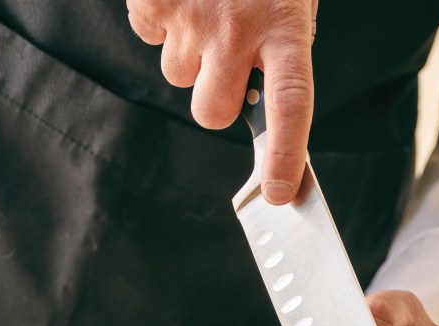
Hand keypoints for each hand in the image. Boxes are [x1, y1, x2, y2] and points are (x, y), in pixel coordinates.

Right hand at [126, 0, 318, 204]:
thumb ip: (282, 45)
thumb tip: (270, 95)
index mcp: (284, 27)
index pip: (289, 105)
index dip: (284, 155)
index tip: (278, 192)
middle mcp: (237, 30)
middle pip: (212, 113)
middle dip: (214, 103)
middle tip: (225, 68)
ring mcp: (192, 18)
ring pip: (177, 75)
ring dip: (189, 55)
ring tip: (208, 12)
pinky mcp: (155, 2)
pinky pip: (149, 36)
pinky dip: (162, 22)